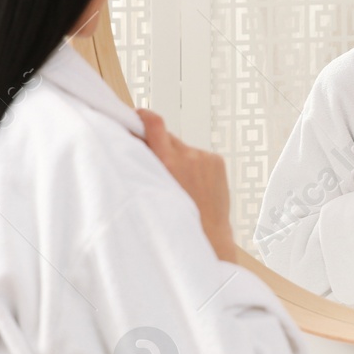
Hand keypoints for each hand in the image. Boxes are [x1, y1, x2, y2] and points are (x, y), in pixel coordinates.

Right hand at [138, 109, 236, 261]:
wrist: (209, 237)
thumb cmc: (177, 221)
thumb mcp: (153, 190)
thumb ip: (145, 164)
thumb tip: (137, 142)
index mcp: (167, 163)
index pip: (154, 123)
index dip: (143, 117)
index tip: (138, 116)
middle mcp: (187, 156)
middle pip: (167, 137)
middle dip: (160, 146)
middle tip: (158, 164)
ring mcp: (204, 158)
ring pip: (183, 148)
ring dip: (178, 158)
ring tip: (180, 183)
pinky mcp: (216, 161)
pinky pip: (198, 156)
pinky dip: (194, 165)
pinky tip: (194, 185)